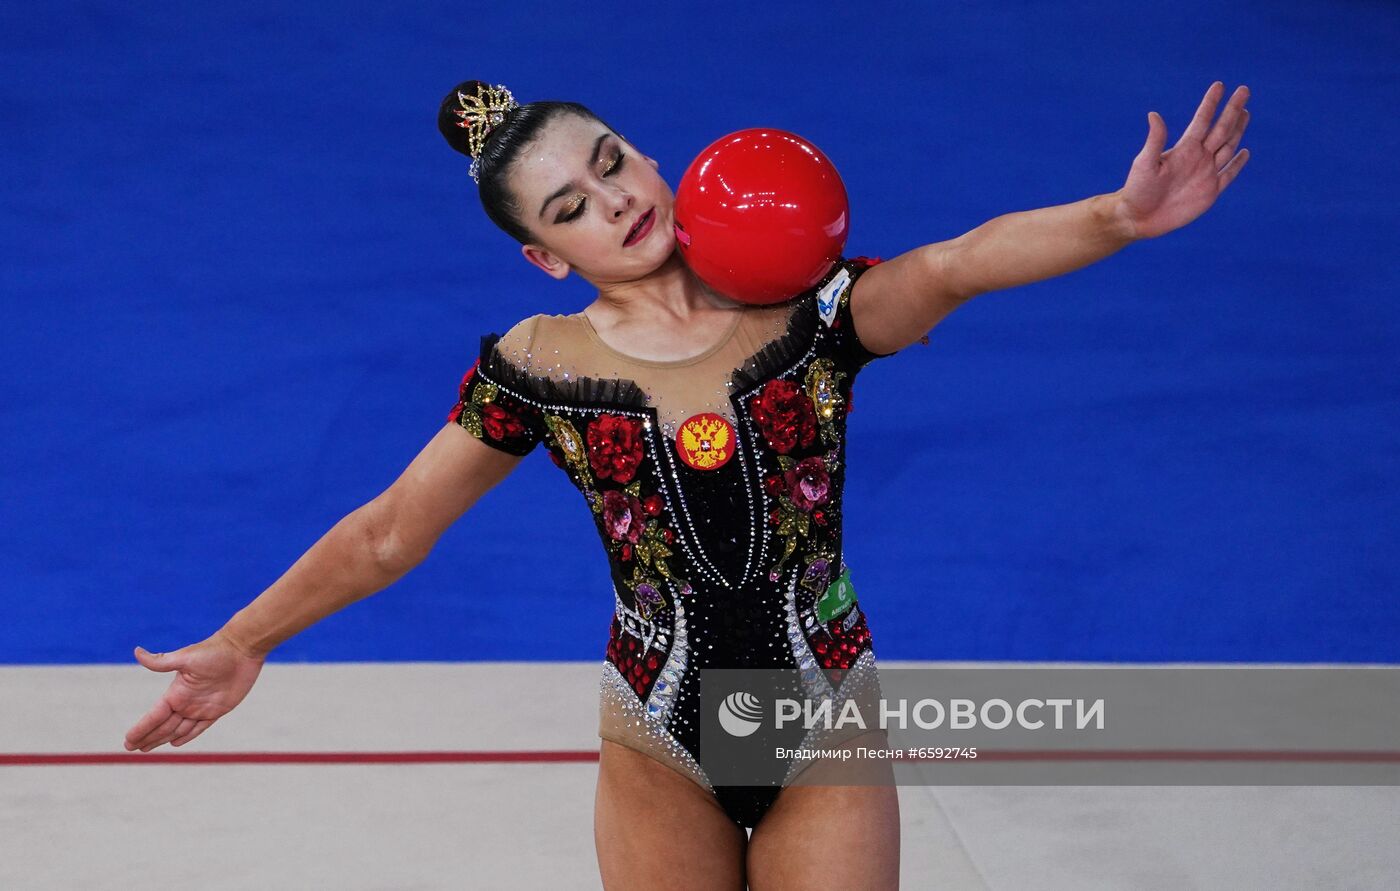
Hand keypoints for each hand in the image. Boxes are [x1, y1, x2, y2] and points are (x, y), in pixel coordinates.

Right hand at [122, 630, 265, 751]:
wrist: (242, 649)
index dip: (141, 729)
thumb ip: (161, 662)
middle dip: (147, 737)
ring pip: (178, 729)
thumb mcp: (186, 657)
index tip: (127, 741)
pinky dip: (188, 736)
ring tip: (147, 748)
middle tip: (130, 749)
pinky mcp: (218, 709)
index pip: (154, 716)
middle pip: (162, 726)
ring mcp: (201, 706)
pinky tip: (176, 742)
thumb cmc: (214, 651)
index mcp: (176, 692)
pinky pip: (199, 727)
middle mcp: (186, 701)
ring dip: (162, 739)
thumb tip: (136, 651)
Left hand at [1115, 81, 1251, 239]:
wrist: (1139, 217)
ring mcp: (1205, 173)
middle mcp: (1198, 157)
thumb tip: (1153, 114)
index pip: (1202, 120)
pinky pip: (1228, 174)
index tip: (1219, 85)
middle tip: (1244, 90)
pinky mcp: (1210, 192)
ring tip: (1245, 113)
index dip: (1211, 103)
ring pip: (1228, 147)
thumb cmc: (1137, 189)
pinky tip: (1244, 151)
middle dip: (1233, 110)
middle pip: (1221, 129)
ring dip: (1238, 130)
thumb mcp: (1144, 163)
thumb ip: (1155, 140)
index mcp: (1184, 148)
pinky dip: (1237, 163)